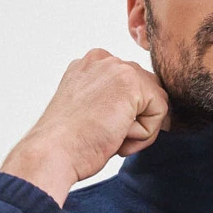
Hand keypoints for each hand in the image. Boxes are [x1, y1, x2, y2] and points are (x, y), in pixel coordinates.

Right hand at [7, 49, 171, 188]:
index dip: (126, 117)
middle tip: (105, 135)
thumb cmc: (67, 143)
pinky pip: (160, 113)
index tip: (99, 128)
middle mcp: (104, 60)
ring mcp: (118, 68)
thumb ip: (111, 100)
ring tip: (109, 135)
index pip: (132, 88)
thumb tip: (139, 108)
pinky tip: (116, 136)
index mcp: (91, 64)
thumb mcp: (90, 111)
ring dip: (139, 129)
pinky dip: (144, 135)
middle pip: (148, 92)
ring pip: (155, 104)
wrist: (53, 153)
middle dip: (135, 121)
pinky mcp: (132, 84)